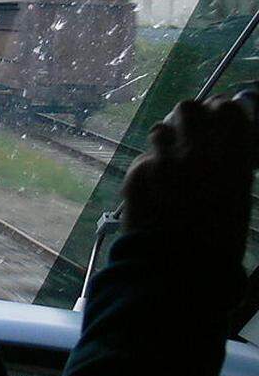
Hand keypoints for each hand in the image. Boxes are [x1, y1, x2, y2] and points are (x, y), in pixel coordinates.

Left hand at [122, 97, 255, 259]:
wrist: (177, 269)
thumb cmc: (215, 241)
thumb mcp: (237, 198)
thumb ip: (231, 163)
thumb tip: (222, 140)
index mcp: (232, 160)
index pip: (226, 109)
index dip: (221, 109)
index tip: (220, 116)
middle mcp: (198, 153)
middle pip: (188, 107)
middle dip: (190, 116)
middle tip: (191, 133)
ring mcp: (164, 161)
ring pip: (160, 127)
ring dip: (166, 140)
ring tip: (171, 161)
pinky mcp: (137, 173)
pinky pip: (144, 157)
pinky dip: (150, 167)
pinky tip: (156, 186)